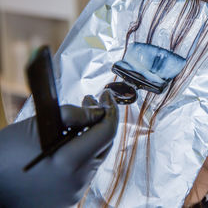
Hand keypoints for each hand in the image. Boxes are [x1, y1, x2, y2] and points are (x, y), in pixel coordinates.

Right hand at [0, 90, 117, 207]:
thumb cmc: (6, 154)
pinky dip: (81, 155)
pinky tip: (69, 144)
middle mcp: (77, 181)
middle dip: (101, 121)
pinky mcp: (67, 199)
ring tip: (78, 122)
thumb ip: (73, 114)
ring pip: (95, 158)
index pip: (107, 131)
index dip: (110, 110)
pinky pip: (83, 172)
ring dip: (91, 138)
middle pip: (105, 145)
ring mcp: (74, 192)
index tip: (106, 96)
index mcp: (70, 162)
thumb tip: (98, 110)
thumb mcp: (39, 125)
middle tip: (91, 103)